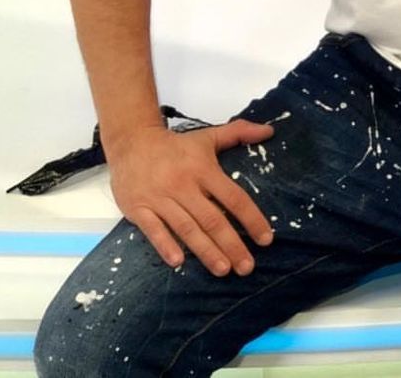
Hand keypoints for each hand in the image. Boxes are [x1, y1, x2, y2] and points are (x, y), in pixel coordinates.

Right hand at [107, 119, 274, 276]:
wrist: (132, 141)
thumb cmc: (175, 145)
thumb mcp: (208, 137)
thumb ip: (239, 133)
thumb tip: (269, 131)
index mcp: (203, 169)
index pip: (233, 197)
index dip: (251, 218)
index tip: (265, 239)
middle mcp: (183, 184)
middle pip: (212, 218)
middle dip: (231, 244)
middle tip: (247, 266)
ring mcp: (160, 197)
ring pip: (186, 228)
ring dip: (205, 251)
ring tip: (223, 269)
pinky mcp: (139, 208)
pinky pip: (153, 229)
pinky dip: (165, 245)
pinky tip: (178, 262)